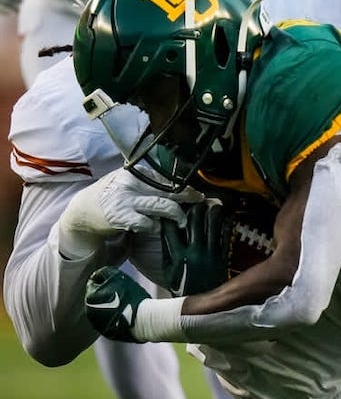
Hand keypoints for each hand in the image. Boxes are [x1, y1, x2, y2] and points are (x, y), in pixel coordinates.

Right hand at [61, 169, 199, 238]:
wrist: (83, 211)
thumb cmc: (112, 196)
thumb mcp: (129, 183)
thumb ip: (150, 184)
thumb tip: (181, 188)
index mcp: (135, 171)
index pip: (167, 178)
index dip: (184, 187)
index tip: (196, 194)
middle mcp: (132, 182)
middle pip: (169, 190)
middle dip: (188, 198)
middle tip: (199, 203)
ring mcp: (126, 199)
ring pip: (163, 206)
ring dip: (177, 215)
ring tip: (182, 220)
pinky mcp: (121, 216)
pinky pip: (147, 223)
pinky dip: (155, 226)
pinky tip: (156, 227)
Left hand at [85, 266, 149, 342]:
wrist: (142, 320)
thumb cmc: (131, 296)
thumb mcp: (118, 276)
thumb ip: (104, 273)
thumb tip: (96, 275)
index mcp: (90, 297)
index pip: (94, 283)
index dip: (106, 281)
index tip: (118, 282)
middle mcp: (90, 312)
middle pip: (97, 298)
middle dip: (106, 294)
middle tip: (123, 293)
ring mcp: (98, 324)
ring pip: (102, 311)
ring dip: (110, 306)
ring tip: (126, 304)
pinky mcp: (107, 333)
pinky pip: (109, 322)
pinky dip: (115, 318)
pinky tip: (127, 315)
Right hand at [161, 199, 232, 295]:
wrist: (201, 303)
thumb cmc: (182, 286)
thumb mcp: (169, 271)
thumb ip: (167, 252)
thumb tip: (166, 233)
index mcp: (177, 255)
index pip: (171, 229)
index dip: (170, 216)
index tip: (171, 208)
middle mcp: (193, 251)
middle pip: (194, 221)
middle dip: (195, 208)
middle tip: (197, 202)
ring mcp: (210, 252)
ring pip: (212, 224)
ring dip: (213, 212)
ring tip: (213, 205)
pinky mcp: (222, 256)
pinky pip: (225, 235)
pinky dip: (226, 224)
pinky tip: (226, 217)